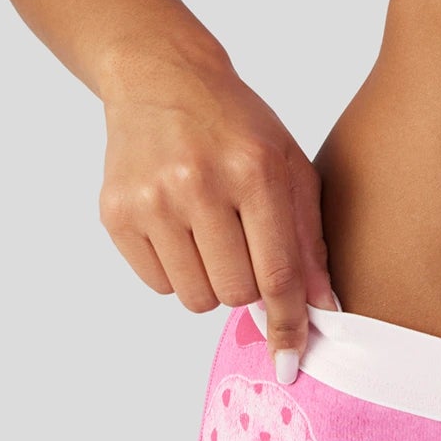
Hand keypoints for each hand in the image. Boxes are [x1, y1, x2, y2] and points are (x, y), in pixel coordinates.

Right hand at [98, 47, 335, 380]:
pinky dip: (177, 271)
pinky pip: (159, 284)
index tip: (290, 363)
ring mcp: (151, 199)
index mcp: (254, 170)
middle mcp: (198, 184)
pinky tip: (179, 229)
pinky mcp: (116, 212)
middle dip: (248, 287)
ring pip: (195, 298)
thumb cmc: (237, 127)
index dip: (288, 324)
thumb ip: (309, 241)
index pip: (277, 272)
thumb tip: (324, 310)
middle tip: (244, 248)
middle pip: (235, 293)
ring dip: (211, 283)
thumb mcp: (289, 168)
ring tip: (212, 237)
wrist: (160, 77)